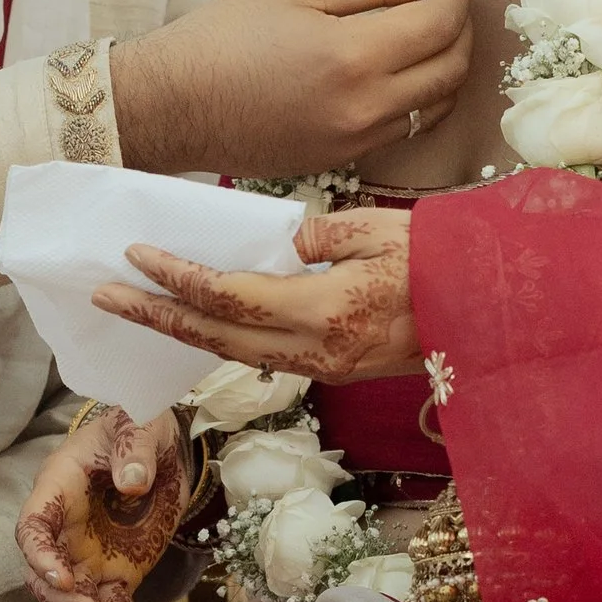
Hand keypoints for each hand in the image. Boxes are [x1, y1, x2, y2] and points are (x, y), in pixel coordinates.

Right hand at [14, 407, 186, 601]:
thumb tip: (132, 483)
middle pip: (45, 575)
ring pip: (74, 598)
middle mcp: (66, 529)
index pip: (33, 528)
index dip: (40, 557)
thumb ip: (133, 450)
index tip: (61, 577)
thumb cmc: (138, 423)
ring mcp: (90, 554)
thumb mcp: (138, 424)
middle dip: (62, 599)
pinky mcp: (117, 570)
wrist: (163, 443)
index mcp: (59, 490)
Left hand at [95, 207, 420, 383]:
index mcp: (325, 310)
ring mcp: (325, 368)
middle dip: (156, 316)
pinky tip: (200, 324)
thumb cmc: (446, 260)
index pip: (228, 297)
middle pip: (216, 337)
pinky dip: (224, 340)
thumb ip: (317, 238)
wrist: (496, 313)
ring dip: (184, 332)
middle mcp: (317, 350)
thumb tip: (275, 246)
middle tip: (104, 296)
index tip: (136, 256)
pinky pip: (263, 358)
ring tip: (140, 309)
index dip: (177, 277)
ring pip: (235, 355)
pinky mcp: (334, 371)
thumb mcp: (379, 230)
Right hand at [107, 0, 473, 185]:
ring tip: (430, 35)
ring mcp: (357, 141)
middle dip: (461, 27)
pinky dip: (418, 98)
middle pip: (451, 68)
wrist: (171, 107)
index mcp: (353, 56)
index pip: (439, 23)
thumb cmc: (224, 36)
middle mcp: (365, 107)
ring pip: (436, 106)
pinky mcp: (343, 161)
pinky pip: (404, 129)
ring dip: (447, 67)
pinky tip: (401, 73)